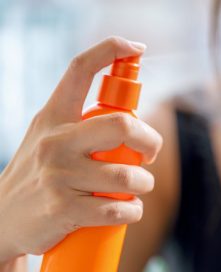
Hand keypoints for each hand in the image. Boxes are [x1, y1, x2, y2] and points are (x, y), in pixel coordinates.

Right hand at [0, 37, 161, 262]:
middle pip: (122, 125)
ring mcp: (58, 174)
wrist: (2, 220)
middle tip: (149, 154)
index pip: (79, 70)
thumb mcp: (48, 138)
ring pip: (126, 176)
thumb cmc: (39, 175)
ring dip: (144, 185)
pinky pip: (116, 209)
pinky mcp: (63, 208)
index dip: (110, 50)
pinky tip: (130, 210)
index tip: (135, 47)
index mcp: (53, 116)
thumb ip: (80, 125)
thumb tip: (132, 119)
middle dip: (151, 141)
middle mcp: (55, 140)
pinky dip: (133, 212)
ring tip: (138, 188)